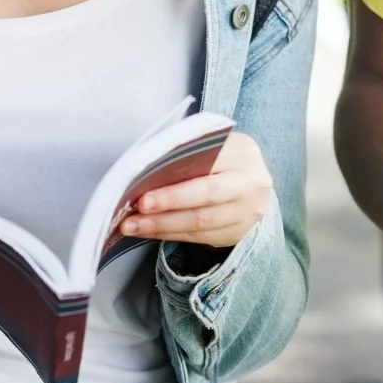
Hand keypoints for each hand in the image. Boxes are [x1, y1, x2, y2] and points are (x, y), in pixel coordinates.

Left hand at [119, 131, 272, 247]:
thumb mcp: (210, 146)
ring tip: (131, 225)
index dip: (178, 174)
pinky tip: (147, 230)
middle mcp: (251, 183)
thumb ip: (186, 152)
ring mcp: (247, 212)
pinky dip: (168, 234)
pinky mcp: (236, 233)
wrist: (250, 183)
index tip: (144, 185)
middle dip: (168, 202)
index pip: (208, 163)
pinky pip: (198, 237)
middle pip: (207, 195)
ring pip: (200, 222)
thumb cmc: (218, 159)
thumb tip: (144, 168)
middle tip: (138, 207)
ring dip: (161, 225)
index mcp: (242, 153)